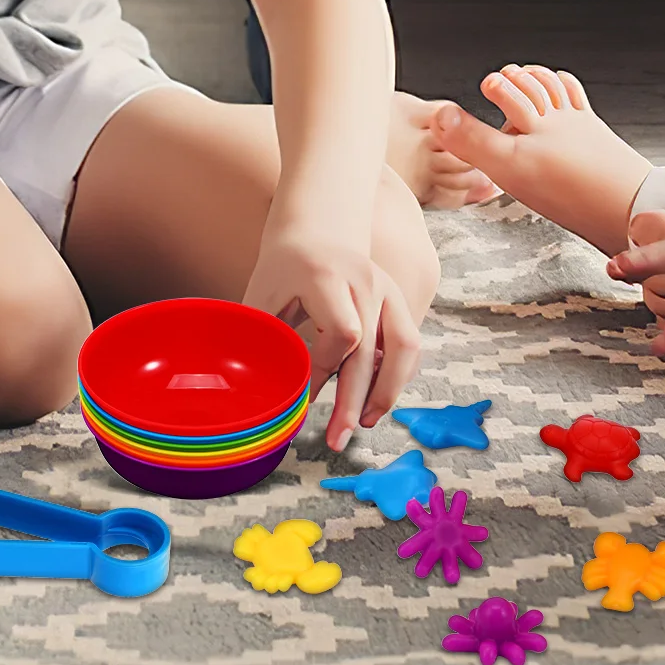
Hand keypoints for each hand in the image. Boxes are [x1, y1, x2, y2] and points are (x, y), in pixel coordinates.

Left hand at [243, 230, 420, 450]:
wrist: (319, 225)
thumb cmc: (285, 265)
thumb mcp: (264, 293)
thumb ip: (263, 339)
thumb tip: (255, 392)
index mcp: (330, 277)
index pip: (343, 333)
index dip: (324, 369)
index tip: (304, 392)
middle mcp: (367, 281)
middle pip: (373, 349)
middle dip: (356, 400)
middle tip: (338, 439)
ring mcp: (389, 289)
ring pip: (405, 346)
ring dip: (388, 390)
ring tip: (365, 422)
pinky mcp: (399, 300)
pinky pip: (410, 343)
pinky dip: (398, 375)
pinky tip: (378, 399)